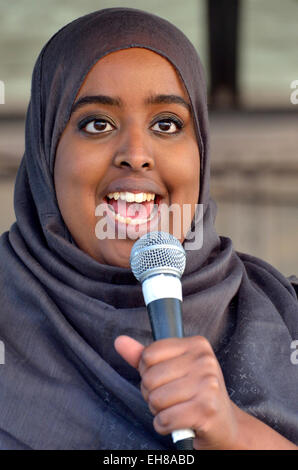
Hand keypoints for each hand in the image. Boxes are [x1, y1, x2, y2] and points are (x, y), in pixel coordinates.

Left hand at [114, 335, 239, 449]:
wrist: (225, 425)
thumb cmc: (195, 393)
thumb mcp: (173, 369)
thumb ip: (144, 356)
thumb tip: (119, 341)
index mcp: (197, 345)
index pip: (149, 354)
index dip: (147, 371)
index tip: (163, 379)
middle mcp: (205, 361)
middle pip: (150, 377)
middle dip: (151, 393)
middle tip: (170, 398)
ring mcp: (208, 385)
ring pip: (155, 399)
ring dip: (158, 411)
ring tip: (175, 409)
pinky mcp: (206, 410)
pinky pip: (164, 419)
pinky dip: (164, 426)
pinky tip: (177, 423)